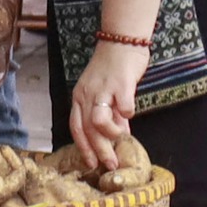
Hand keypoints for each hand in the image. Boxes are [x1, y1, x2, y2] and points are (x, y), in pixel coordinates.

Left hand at [69, 41, 145, 169]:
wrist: (121, 42)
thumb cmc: (113, 69)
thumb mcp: (104, 92)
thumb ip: (111, 114)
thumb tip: (119, 136)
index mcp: (79, 97)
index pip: (76, 127)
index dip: (83, 147)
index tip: (91, 164)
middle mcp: (87, 94)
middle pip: (87, 128)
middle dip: (99, 150)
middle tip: (110, 164)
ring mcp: (102, 89)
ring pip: (98, 120)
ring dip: (110, 133)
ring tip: (121, 136)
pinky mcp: (120, 84)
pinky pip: (123, 107)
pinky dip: (128, 115)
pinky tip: (130, 114)